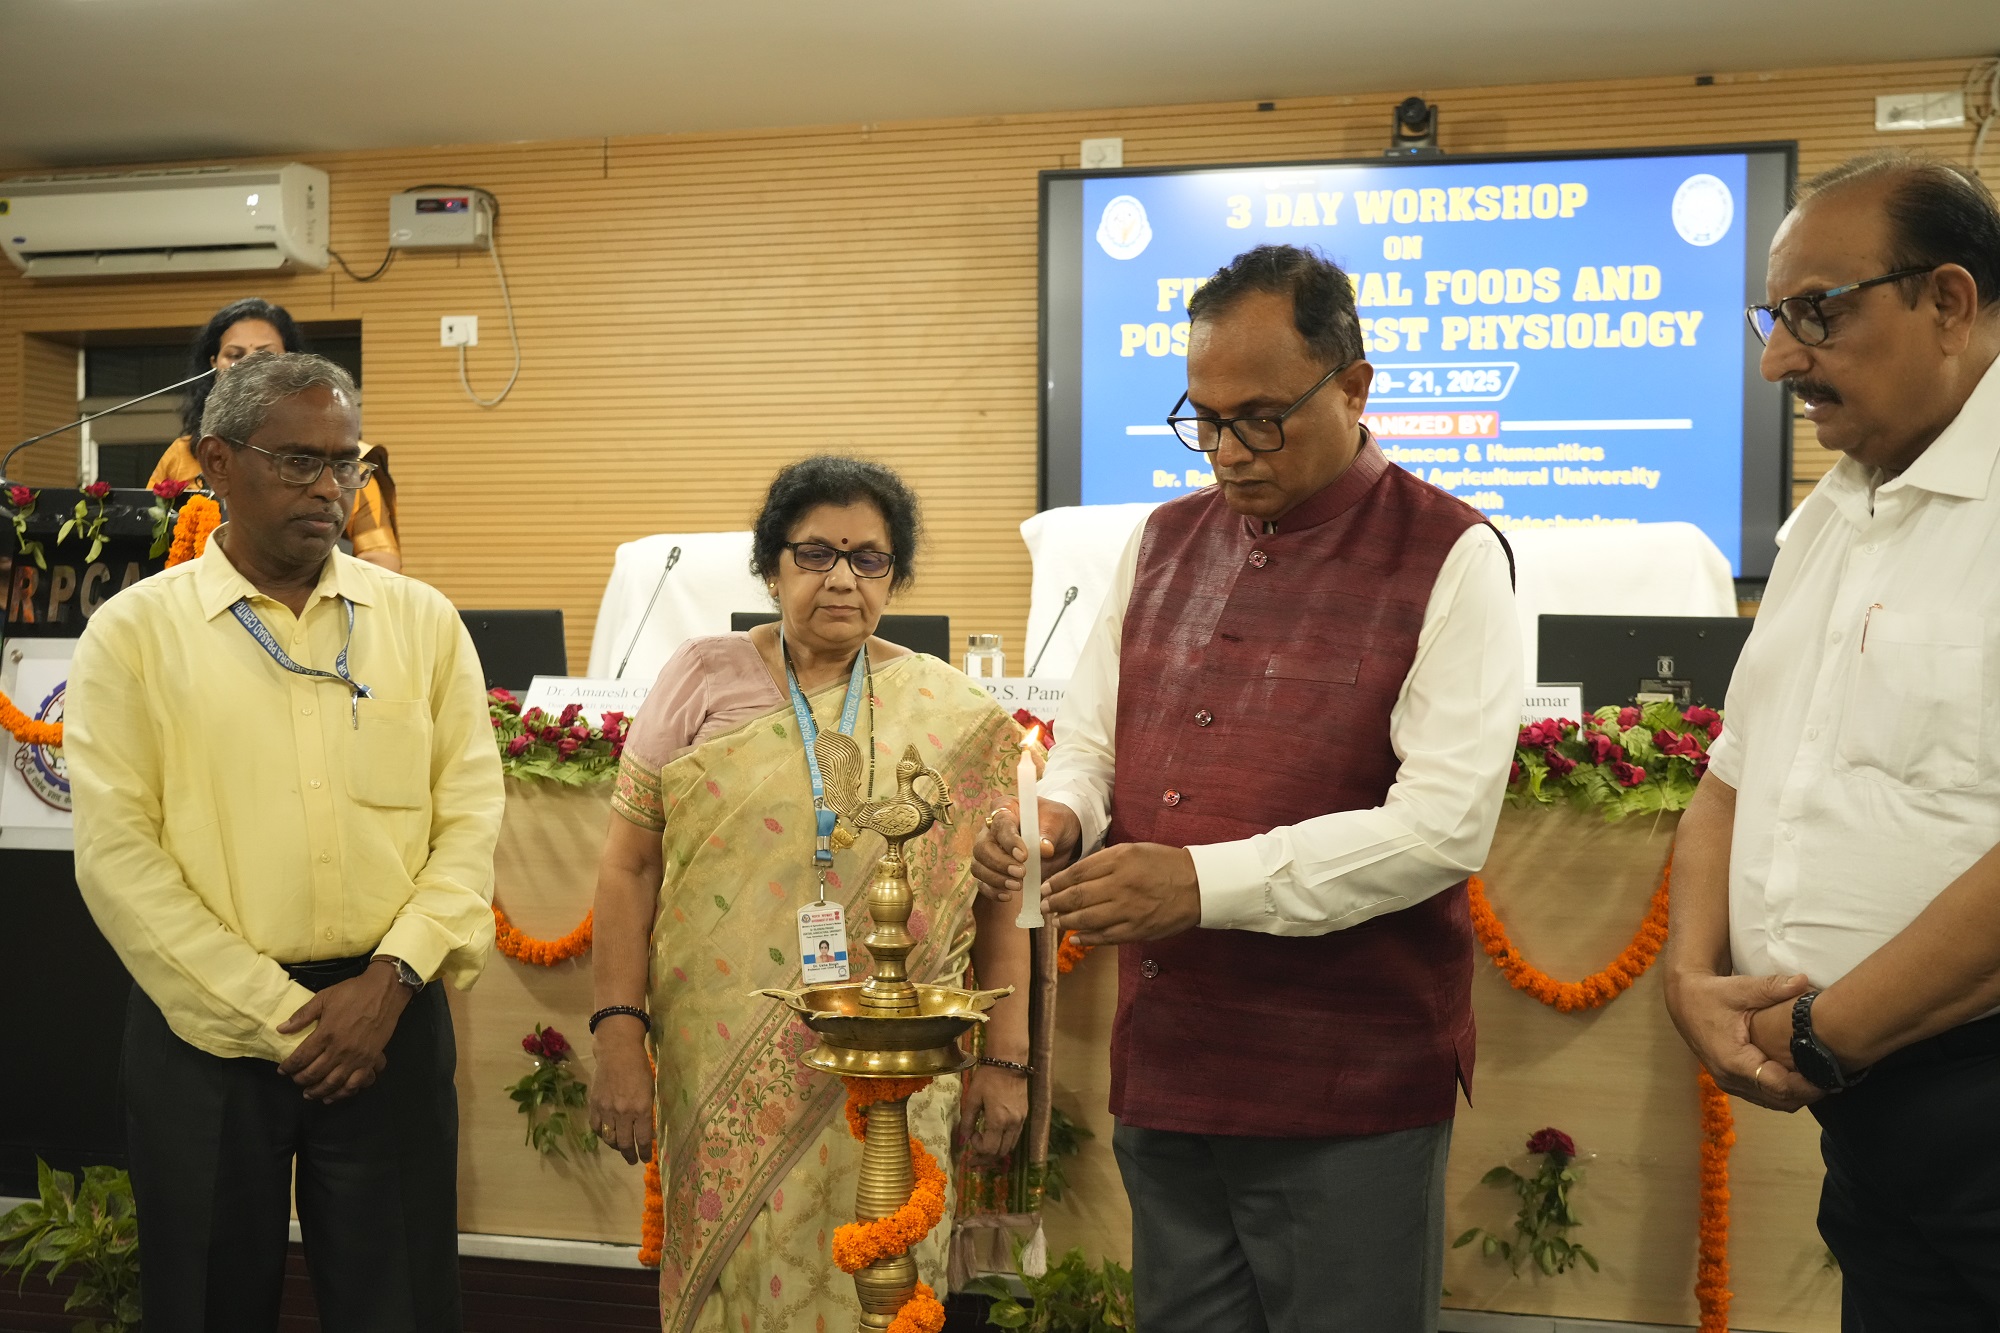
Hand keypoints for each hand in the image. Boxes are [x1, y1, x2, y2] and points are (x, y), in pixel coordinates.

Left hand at [276, 962, 411, 1103]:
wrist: (385, 992)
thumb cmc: (353, 992)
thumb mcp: (324, 997)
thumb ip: (303, 1015)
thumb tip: (281, 1029)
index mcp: (326, 1034)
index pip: (301, 1057)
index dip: (288, 1067)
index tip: (282, 1070)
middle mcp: (339, 1050)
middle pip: (314, 1073)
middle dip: (300, 1080)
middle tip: (295, 1080)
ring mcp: (356, 1057)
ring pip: (332, 1083)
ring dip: (318, 1091)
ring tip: (309, 1094)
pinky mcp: (370, 1060)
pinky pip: (355, 1083)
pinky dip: (342, 1093)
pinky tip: (333, 1096)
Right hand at [588, 1022, 656, 1164]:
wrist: (617, 1052)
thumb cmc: (639, 1068)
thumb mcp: (650, 1090)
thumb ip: (647, 1111)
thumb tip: (645, 1131)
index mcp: (641, 1108)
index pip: (642, 1139)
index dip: (644, 1152)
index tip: (645, 1159)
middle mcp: (623, 1113)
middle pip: (624, 1143)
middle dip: (629, 1155)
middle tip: (632, 1160)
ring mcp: (606, 1110)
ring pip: (609, 1138)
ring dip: (616, 1147)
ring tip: (621, 1148)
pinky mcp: (594, 1105)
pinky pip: (596, 1127)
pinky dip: (602, 1134)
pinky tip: (607, 1135)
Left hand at [958, 1064, 1027, 1165]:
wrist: (1009, 1062)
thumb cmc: (987, 1078)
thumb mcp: (972, 1098)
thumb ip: (967, 1121)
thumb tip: (962, 1140)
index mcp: (998, 1121)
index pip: (989, 1149)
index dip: (977, 1148)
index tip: (971, 1136)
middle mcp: (1012, 1125)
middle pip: (1000, 1153)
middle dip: (985, 1158)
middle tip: (973, 1158)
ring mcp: (1020, 1121)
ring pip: (1009, 1148)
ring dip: (996, 1153)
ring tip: (983, 1152)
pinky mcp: (1024, 1116)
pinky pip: (1015, 1138)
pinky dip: (1004, 1143)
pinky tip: (995, 1139)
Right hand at [970, 800, 1080, 901]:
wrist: (1060, 838)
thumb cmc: (1055, 822)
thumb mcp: (1057, 821)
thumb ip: (1049, 832)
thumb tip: (1044, 849)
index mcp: (1005, 808)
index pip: (1000, 825)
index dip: (1009, 842)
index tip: (1024, 856)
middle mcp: (991, 830)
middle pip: (982, 848)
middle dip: (999, 863)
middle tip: (1021, 873)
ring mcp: (988, 851)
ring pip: (978, 866)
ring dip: (995, 879)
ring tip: (1017, 886)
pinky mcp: (992, 870)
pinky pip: (982, 882)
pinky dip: (992, 891)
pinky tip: (1007, 896)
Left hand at [1042, 842, 1199, 944]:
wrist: (1197, 885)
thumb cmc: (1163, 864)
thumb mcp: (1133, 850)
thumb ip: (1104, 861)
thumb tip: (1075, 876)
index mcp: (1118, 860)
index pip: (1077, 873)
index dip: (1056, 883)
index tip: (1044, 888)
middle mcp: (1120, 885)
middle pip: (1077, 897)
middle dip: (1055, 903)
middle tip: (1044, 907)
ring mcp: (1128, 910)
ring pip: (1087, 919)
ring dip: (1066, 922)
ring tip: (1056, 922)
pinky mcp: (1137, 930)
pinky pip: (1105, 937)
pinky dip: (1087, 939)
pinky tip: (1075, 937)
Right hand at [1665, 970, 1821, 1111]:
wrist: (1684, 1002)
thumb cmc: (1710, 995)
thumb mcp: (1740, 988)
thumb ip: (1773, 987)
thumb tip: (1804, 981)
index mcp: (1734, 1060)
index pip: (1778, 1087)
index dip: (1807, 1086)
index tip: (1831, 1078)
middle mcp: (1731, 1078)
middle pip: (1779, 1101)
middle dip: (1808, 1093)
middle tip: (1835, 1077)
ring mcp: (1731, 1083)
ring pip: (1773, 1103)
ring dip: (1797, 1094)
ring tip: (1821, 1077)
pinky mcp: (1733, 1081)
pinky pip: (1764, 1096)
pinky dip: (1784, 1091)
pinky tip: (1799, 1074)